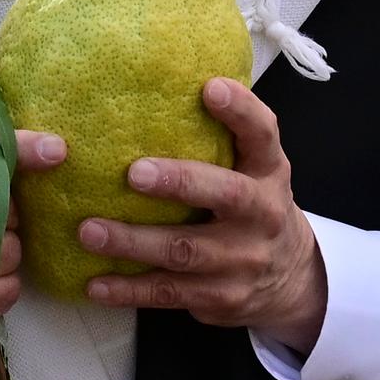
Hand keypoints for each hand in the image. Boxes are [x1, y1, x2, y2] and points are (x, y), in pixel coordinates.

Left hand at [82, 79, 327, 356]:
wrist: (290, 279)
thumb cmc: (252, 205)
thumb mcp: (253, 169)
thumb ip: (221, 138)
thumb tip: (152, 82)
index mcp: (268, 172)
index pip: (263, 134)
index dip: (241, 111)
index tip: (209, 87)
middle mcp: (263, 214)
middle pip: (226, 195)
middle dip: (179, 183)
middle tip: (133, 173)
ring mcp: (242, 260)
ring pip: (186, 251)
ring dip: (134, 242)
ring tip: (89, 230)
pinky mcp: (219, 297)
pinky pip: (169, 293)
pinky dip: (129, 290)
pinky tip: (94, 283)